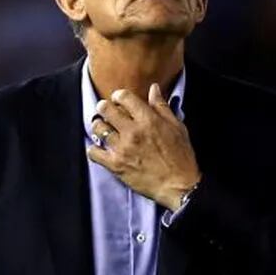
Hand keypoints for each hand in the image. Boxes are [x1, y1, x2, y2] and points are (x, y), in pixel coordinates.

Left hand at [88, 83, 200, 211]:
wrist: (179, 185)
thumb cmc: (181, 156)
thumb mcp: (177, 127)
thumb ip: (162, 106)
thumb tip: (154, 89)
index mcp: (148, 120)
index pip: (124, 97)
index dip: (118, 95)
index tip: (118, 99)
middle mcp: (133, 132)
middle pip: (106, 109)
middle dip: (104, 107)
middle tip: (105, 110)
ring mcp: (122, 148)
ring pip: (98, 129)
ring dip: (99, 126)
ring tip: (103, 128)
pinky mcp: (116, 165)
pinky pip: (94, 153)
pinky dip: (94, 149)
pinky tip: (100, 148)